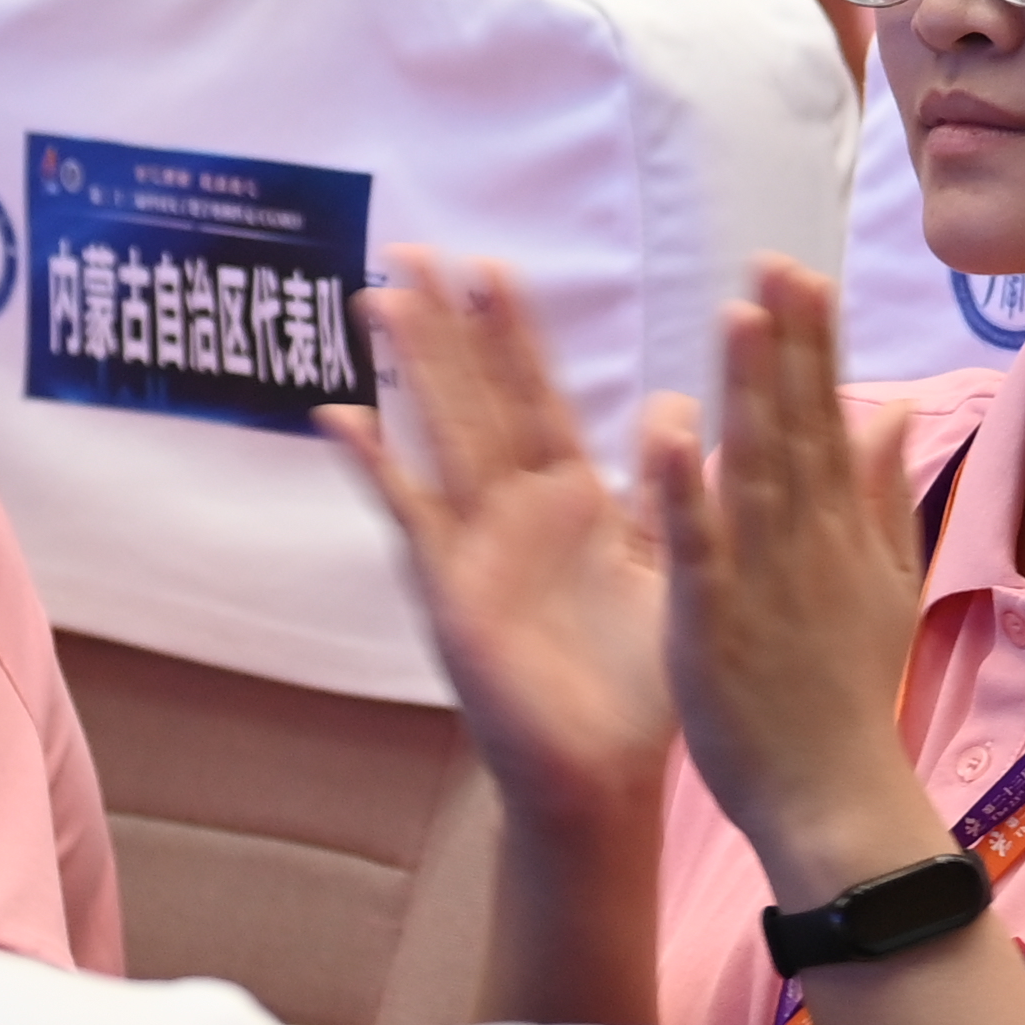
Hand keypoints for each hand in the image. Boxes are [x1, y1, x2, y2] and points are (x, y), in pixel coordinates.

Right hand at [330, 248, 678, 843]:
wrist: (602, 774)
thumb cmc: (638, 684)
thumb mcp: (669, 567)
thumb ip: (671, 489)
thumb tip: (681, 401)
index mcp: (571, 501)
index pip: (534, 395)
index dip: (512, 333)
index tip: (490, 265)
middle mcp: (515, 513)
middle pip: (474, 397)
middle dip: (446, 326)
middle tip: (411, 250)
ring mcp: (475, 546)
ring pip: (439, 434)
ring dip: (411, 369)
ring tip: (378, 298)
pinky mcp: (450, 587)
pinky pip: (409, 514)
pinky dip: (376, 466)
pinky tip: (342, 417)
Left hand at [651, 262, 951, 899]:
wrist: (836, 799)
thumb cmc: (849, 695)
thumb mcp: (887, 585)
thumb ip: (881, 493)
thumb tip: (890, 407)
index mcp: (837, 530)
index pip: (825, 418)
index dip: (812, 345)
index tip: (801, 273)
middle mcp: (805, 542)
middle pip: (795, 427)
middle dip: (787, 344)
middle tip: (776, 264)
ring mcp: (762, 581)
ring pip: (754, 471)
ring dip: (748, 392)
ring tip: (738, 314)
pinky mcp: (714, 624)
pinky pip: (697, 549)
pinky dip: (685, 491)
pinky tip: (669, 432)